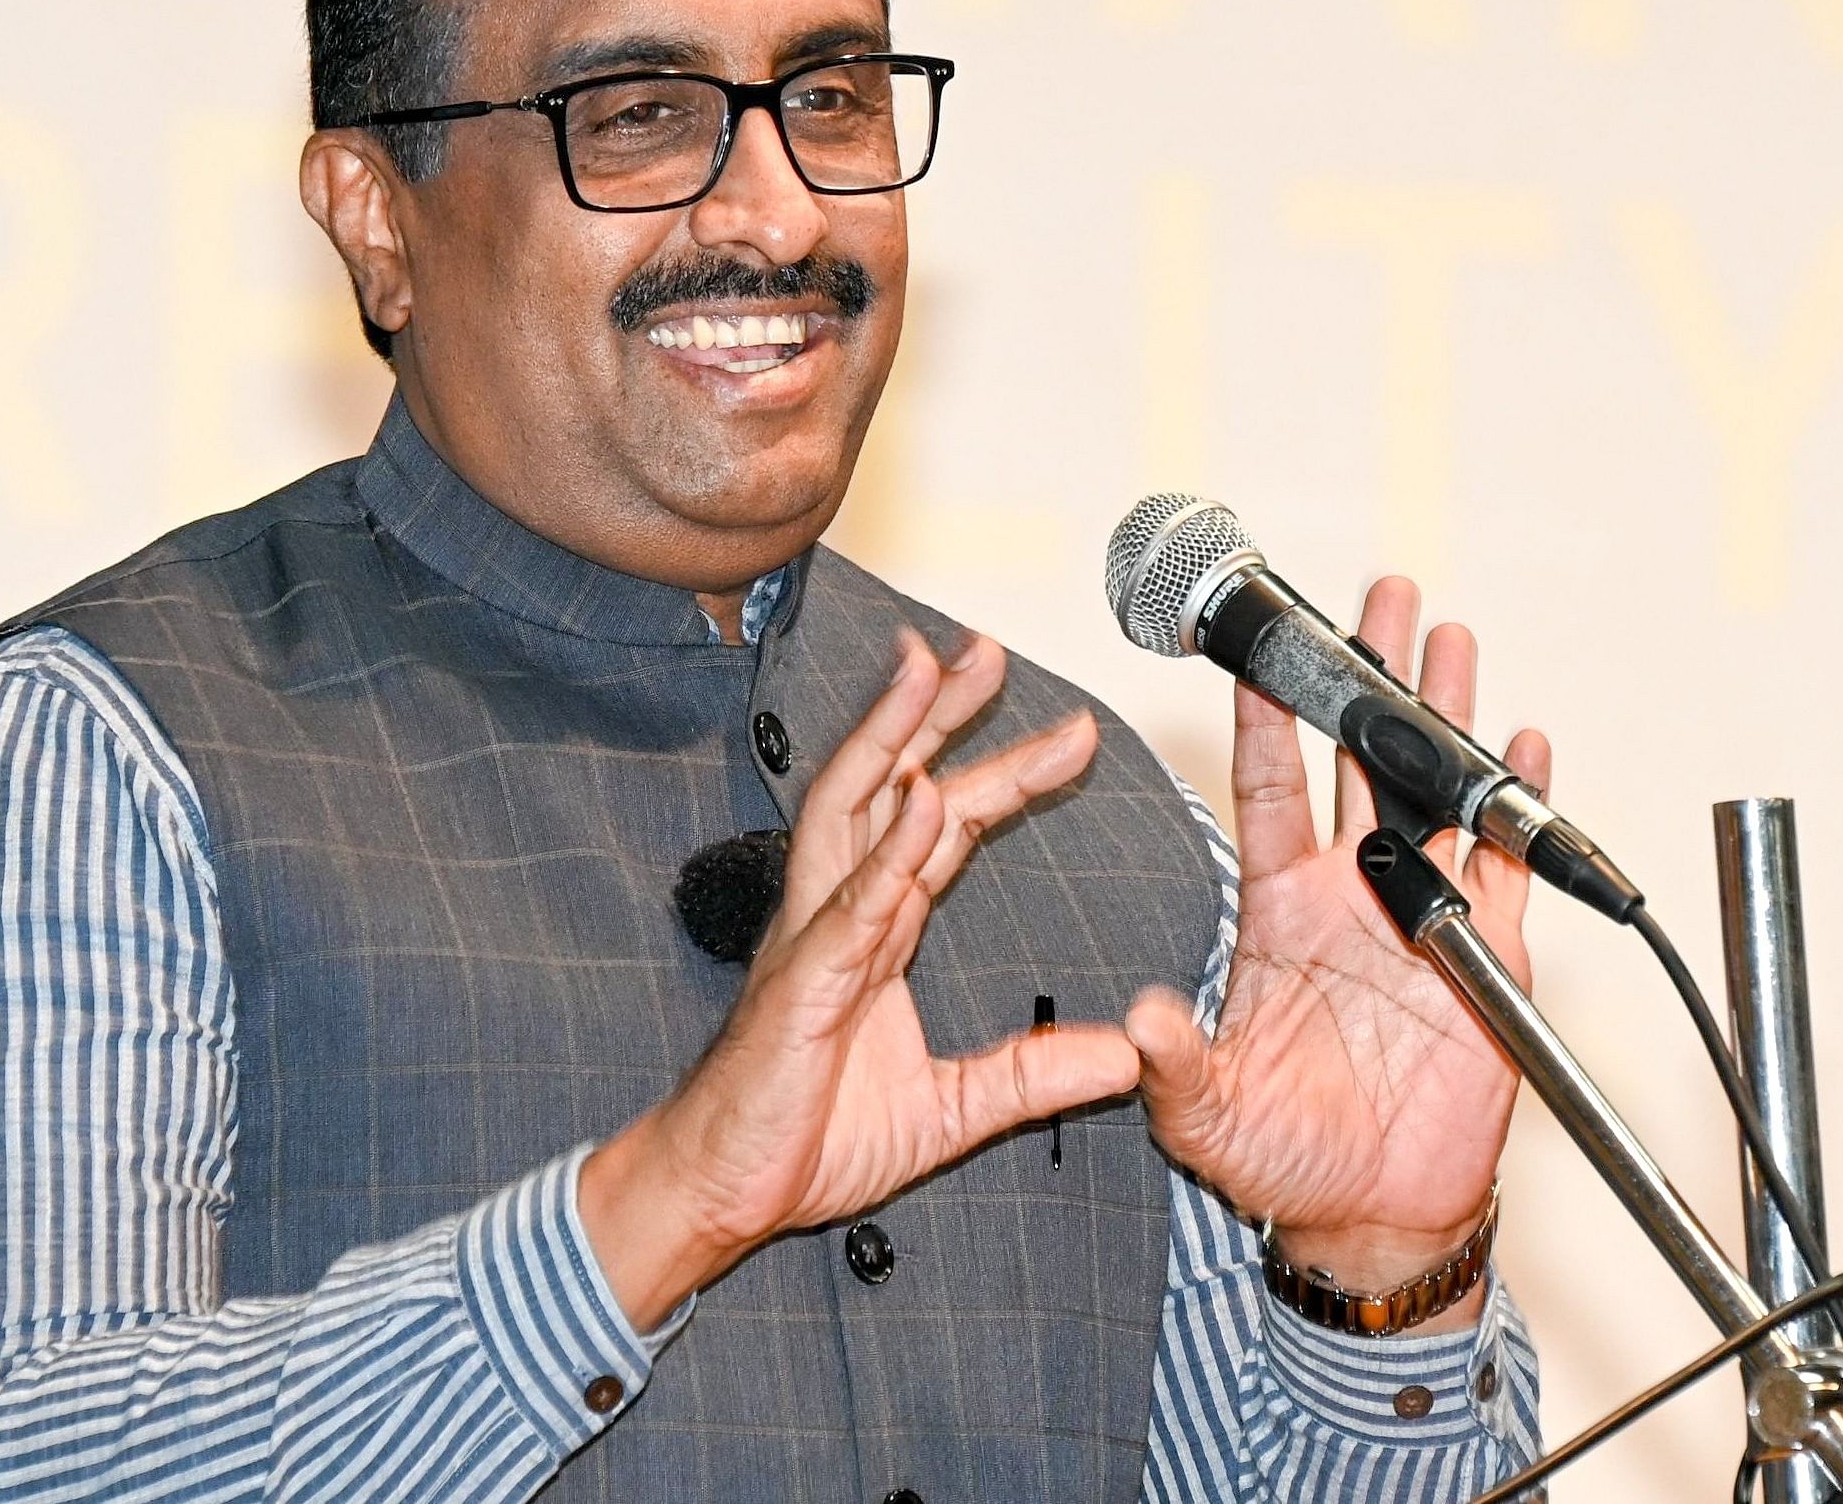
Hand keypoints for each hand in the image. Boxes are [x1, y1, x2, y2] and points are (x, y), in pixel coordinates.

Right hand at [581, 631, 1141, 1328]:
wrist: (720, 1194)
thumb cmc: (805, 1140)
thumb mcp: (949, 1112)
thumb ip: (1031, 1077)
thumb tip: (1122, 1059)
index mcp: (875, 933)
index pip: (946, 829)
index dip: (1003, 773)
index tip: (1070, 732)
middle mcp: (841, 916)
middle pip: (894, 787)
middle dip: (939, 714)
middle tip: (989, 649)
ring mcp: (815, 941)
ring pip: (855, 813)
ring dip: (895, 737)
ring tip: (931, 673)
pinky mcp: (802, 986)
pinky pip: (851, 908)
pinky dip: (888, 852)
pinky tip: (923, 800)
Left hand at [1125, 577, 1546, 1325]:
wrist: (1372, 1211)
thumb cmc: (1279, 1158)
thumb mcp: (1203, 1115)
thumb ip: (1172, 1063)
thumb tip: (1139, 1015)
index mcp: (1276, 912)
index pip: (1267, 793)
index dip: (1263, 724)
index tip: (1255, 652)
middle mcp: (1348, 894)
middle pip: (1357, 759)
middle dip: (1366, 676)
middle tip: (1377, 595)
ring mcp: (1418, 915)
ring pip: (1433, 790)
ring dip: (1443, 715)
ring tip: (1449, 635)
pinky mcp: (1486, 954)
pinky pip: (1504, 866)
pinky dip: (1517, 806)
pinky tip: (1522, 747)